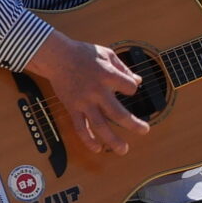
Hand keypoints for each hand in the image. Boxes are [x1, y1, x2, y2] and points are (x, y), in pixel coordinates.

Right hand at [24, 32, 145, 155]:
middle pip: (118, 113)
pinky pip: (80, 127)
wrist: (57, 57)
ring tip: (123, 149)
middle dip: (134, 125)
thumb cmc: (83, 53)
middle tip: (145, 130)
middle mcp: (97, 91)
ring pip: (100, 126)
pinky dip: (88, 140)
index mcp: (108, 75)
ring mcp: (84, 102)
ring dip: (112, 140)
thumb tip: (138, 81)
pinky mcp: (73, 108)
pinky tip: (97, 149)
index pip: (130, 88)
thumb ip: (124, 68)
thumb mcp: (107, 54)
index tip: (129, 87)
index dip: (132, 88)